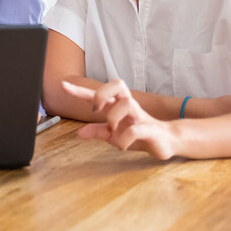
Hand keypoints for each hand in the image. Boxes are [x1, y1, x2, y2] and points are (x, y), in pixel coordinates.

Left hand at [63, 80, 179, 159]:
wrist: (167, 142)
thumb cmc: (139, 134)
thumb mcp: (113, 134)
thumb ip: (97, 132)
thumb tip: (79, 133)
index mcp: (118, 105)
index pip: (98, 93)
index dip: (80, 90)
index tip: (63, 85)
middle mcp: (129, 106)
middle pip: (118, 84)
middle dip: (102, 93)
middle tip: (96, 109)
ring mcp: (140, 116)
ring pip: (127, 104)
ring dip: (113, 118)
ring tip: (112, 130)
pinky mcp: (150, 129)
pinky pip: (135, 129)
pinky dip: (124, 138)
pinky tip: (122, 145)